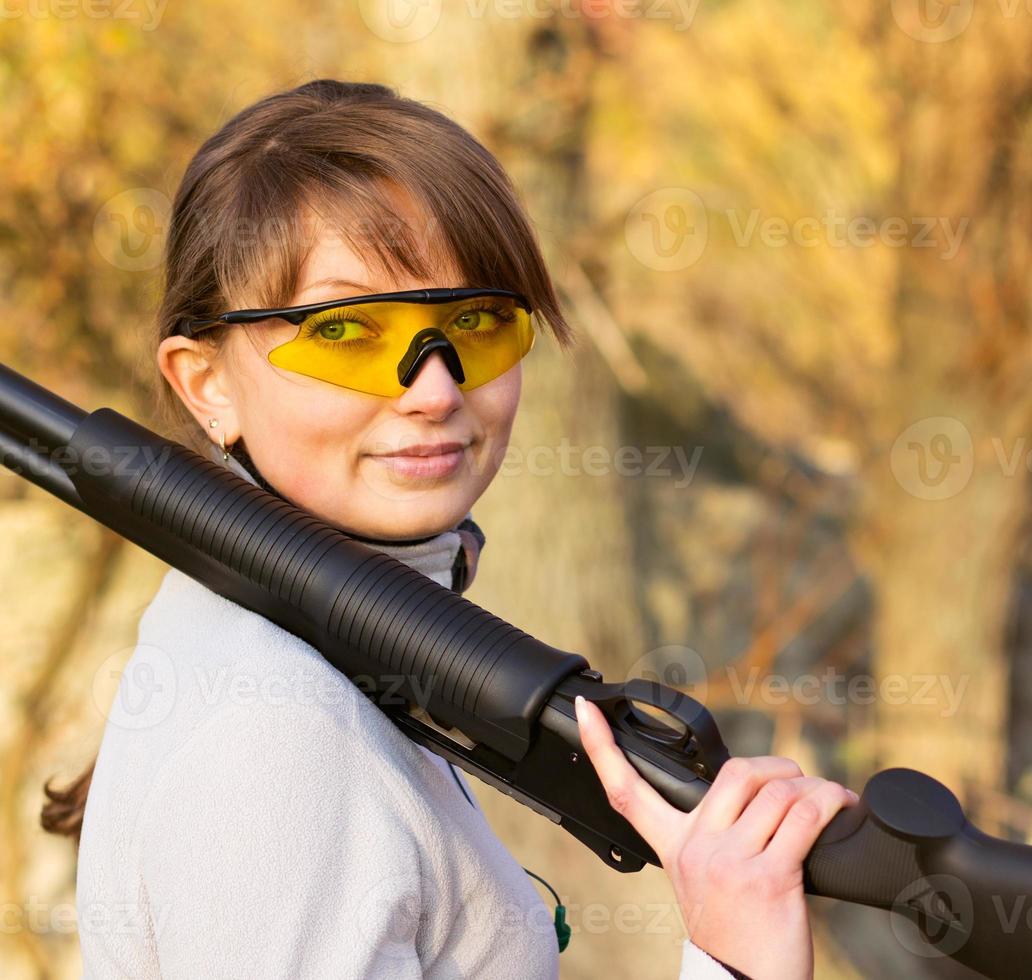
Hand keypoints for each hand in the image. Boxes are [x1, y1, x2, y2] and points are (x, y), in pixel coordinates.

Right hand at [573, 695, 857, 979]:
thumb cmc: (735, 940)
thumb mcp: (702, 882)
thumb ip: (714, 836)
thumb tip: (758, 796)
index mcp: (672, 847)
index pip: (625, 790)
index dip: (601, 745)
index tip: (585, 708)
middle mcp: (696, 849)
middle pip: (734, 772)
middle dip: (775, 766)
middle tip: (797, 780)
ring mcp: (730, 862)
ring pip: (778, 791)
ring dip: (815, 788)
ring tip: (829, 801)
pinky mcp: (768, 878)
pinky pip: (805, 817)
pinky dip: (830, 804)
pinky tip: (841, 809)